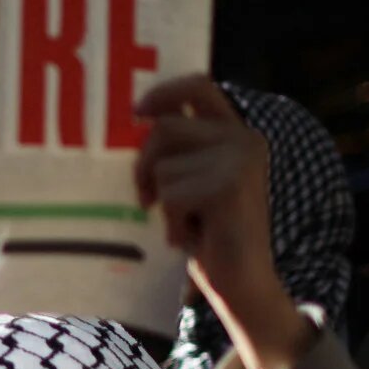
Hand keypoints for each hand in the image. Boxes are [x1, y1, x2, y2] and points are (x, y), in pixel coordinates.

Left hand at [135, 74, 312, 368]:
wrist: (242, 283)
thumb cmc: (206, 235)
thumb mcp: (188, 183)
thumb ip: (173, 151)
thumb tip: (125, 127)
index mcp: (234, 132)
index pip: (198, 85)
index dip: (162, 91)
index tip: (134, 113)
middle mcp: (244, 138)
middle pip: (163, 128)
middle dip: (143, 166)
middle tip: (149, 201)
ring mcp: (240, 158)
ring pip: (163, 165)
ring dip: (161, 201)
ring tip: (184, 223)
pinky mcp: (230, 184)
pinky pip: (171, 194)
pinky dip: (172, 222)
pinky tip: (192, 237)